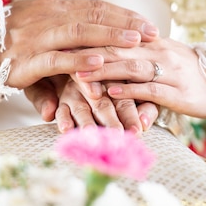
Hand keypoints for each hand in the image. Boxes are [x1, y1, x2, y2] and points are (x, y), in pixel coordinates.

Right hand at [0, 0, 158, 89]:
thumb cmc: (6, 48)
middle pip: (92, 15)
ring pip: (78, 33)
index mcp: (51, 9)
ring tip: (134, 42)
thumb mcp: (36, 43)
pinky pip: (56, 59)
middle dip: (124, 23)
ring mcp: (35, 38)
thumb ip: (62, 53)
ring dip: (108, 36)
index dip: (121, 14)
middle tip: (152, 32)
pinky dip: (79, 61)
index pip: (93, 6)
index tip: (146, 23)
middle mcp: (45, 18)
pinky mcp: (25, 61)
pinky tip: (100, 64)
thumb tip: (81, 77)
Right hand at [25, 75, 158, 133]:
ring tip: (91, 134)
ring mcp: (76, 92)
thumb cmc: (121, 87)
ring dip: (86, 122)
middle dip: (110, 121)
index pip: (124, 101)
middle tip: (116, 135)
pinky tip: (65, 129)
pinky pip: (61, 109)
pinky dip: (63, 119)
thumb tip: (145, 124)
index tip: (137, 132)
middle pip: (104, 105)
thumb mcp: (137, 94)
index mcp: (117, 81)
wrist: (82, 71)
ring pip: (82, 108)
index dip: (130, 116)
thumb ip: (145, 108)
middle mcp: (95, 85)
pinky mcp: (61, 99)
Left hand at [75, 37, 205, 119]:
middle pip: (120, 49)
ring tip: (81, 75)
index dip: (91, 39)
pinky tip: (112, 92)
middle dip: (90, 53)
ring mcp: (170, 72)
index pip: (118, 37)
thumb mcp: (164, 58)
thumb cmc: (190, 74)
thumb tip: (108, 53)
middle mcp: (160, 53)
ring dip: (105, 71)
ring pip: (133, 67)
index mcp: (154, 43)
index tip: (66, 40)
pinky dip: (130, 90)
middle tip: (63, 56)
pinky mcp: (179, 92)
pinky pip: (152, 89)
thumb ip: (139, 55)